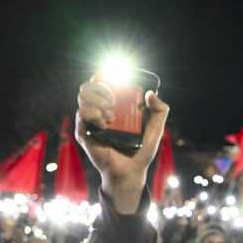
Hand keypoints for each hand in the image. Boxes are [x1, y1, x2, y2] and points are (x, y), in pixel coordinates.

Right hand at [75, 82, 169, 212]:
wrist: (131, 172)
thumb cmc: (141, 151)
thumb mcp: (156, 129)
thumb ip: (160, 110)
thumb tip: (150, 94)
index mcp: (114, 106)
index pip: (102, 82)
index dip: (103, 73)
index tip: (110, 70)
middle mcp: (99, 110)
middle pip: (89, 85)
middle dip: (101, 87)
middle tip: (114, 100)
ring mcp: (90, 120)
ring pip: (83, 96)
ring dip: (98, 100)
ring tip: (111, 115)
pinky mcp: (84, 132)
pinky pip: (82, 114)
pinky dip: (94, 115)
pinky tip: (105, 124)